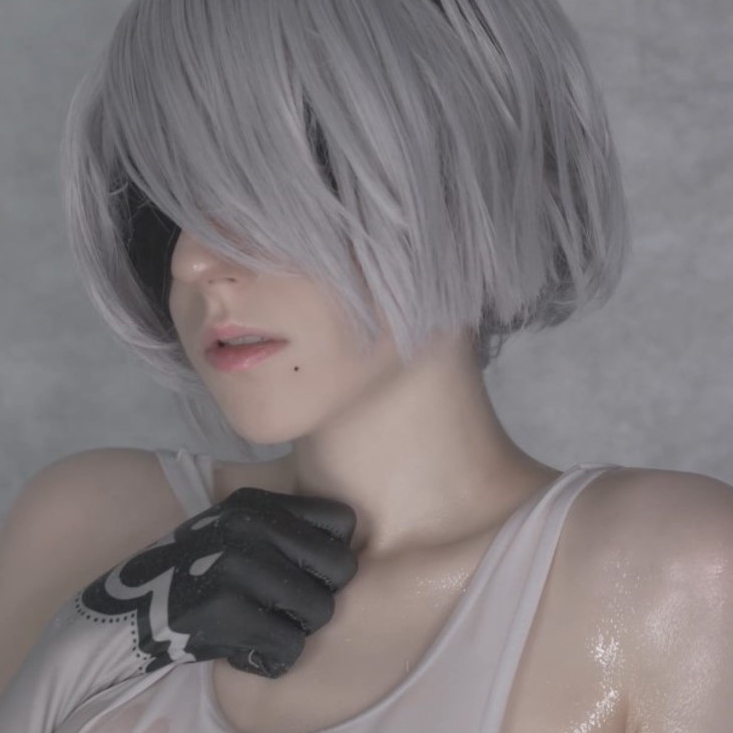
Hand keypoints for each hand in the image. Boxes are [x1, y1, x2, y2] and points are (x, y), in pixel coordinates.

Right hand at [78, 486, 358, 678]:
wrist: (124, 614)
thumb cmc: (196, 576)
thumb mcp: (238, 534)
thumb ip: (286, 533)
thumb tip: (350, 553)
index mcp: (258, 503)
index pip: (342, 522)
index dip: (332, 555)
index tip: (307, 574)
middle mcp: (249, 524)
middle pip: (340, 569)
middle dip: (320, 598)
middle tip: (286, 610)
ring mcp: (234, 563)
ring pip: (319, 611)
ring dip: (294, 631)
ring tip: (260, 629)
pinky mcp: (220, 609)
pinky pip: (287, 647)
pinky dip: (271, 659)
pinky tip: (243, 651)